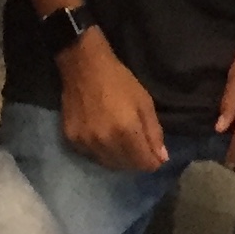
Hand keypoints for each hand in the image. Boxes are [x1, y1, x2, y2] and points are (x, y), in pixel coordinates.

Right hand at [58, 31, 168, 173]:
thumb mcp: (144, 101)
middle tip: (139, 147)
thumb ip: (154, 132)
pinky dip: (101, 154)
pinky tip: (104, 140)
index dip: (153, 162)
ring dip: (119, 160)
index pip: (144, 163)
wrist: (83, 66)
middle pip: (127, 167)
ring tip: (122, 145)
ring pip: (109, 165)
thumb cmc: (118, 80)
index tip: (155, 155)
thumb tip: (162, 158)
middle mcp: (106, 142)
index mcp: (126, 131)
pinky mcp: (72, 141)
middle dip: (137, 161)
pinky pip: (92, 157)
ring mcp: (87, 143)